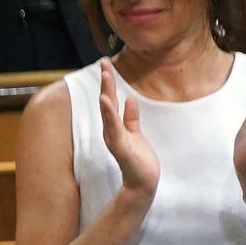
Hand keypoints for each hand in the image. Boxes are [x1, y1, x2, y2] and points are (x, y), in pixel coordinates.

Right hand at [97, 59, 159, 195]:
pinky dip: (109, 113)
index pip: (111, 100)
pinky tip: (107, 100)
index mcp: (115, 126)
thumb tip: (130, 100)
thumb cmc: (139, 160)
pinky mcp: (120, 145)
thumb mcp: (136, 134)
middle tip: (104, 61)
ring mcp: (114, 137)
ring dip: (106, 92)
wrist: (142, 183)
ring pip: (108, 111)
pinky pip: (114, 126)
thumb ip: (131, 118)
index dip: (109, 82)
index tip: (107, 64)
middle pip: (107, 101)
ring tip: (105, 75)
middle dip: (106, 81)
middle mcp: (110, 130)